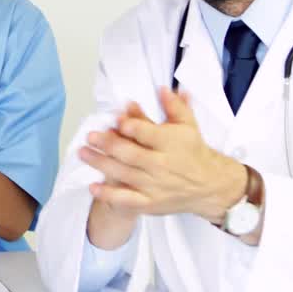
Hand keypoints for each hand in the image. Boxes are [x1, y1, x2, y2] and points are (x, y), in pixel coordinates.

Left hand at [80, 87, 246, 221]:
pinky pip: (127, 200)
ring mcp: (155, 185)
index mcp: (171, 144)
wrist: (210, 185)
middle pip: (131, 154)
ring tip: (83, 152)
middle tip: (90, 135)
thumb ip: (174, 106)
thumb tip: (163, 89)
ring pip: (124, 174)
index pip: (149, 134)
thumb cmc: (192, 151)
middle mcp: (162, 165)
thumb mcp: (188, 125)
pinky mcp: (150, 202)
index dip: (133, 127)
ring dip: (100, 163)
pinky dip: (109, 194)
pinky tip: (92, 186)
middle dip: (108, 144)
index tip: (117, 120)